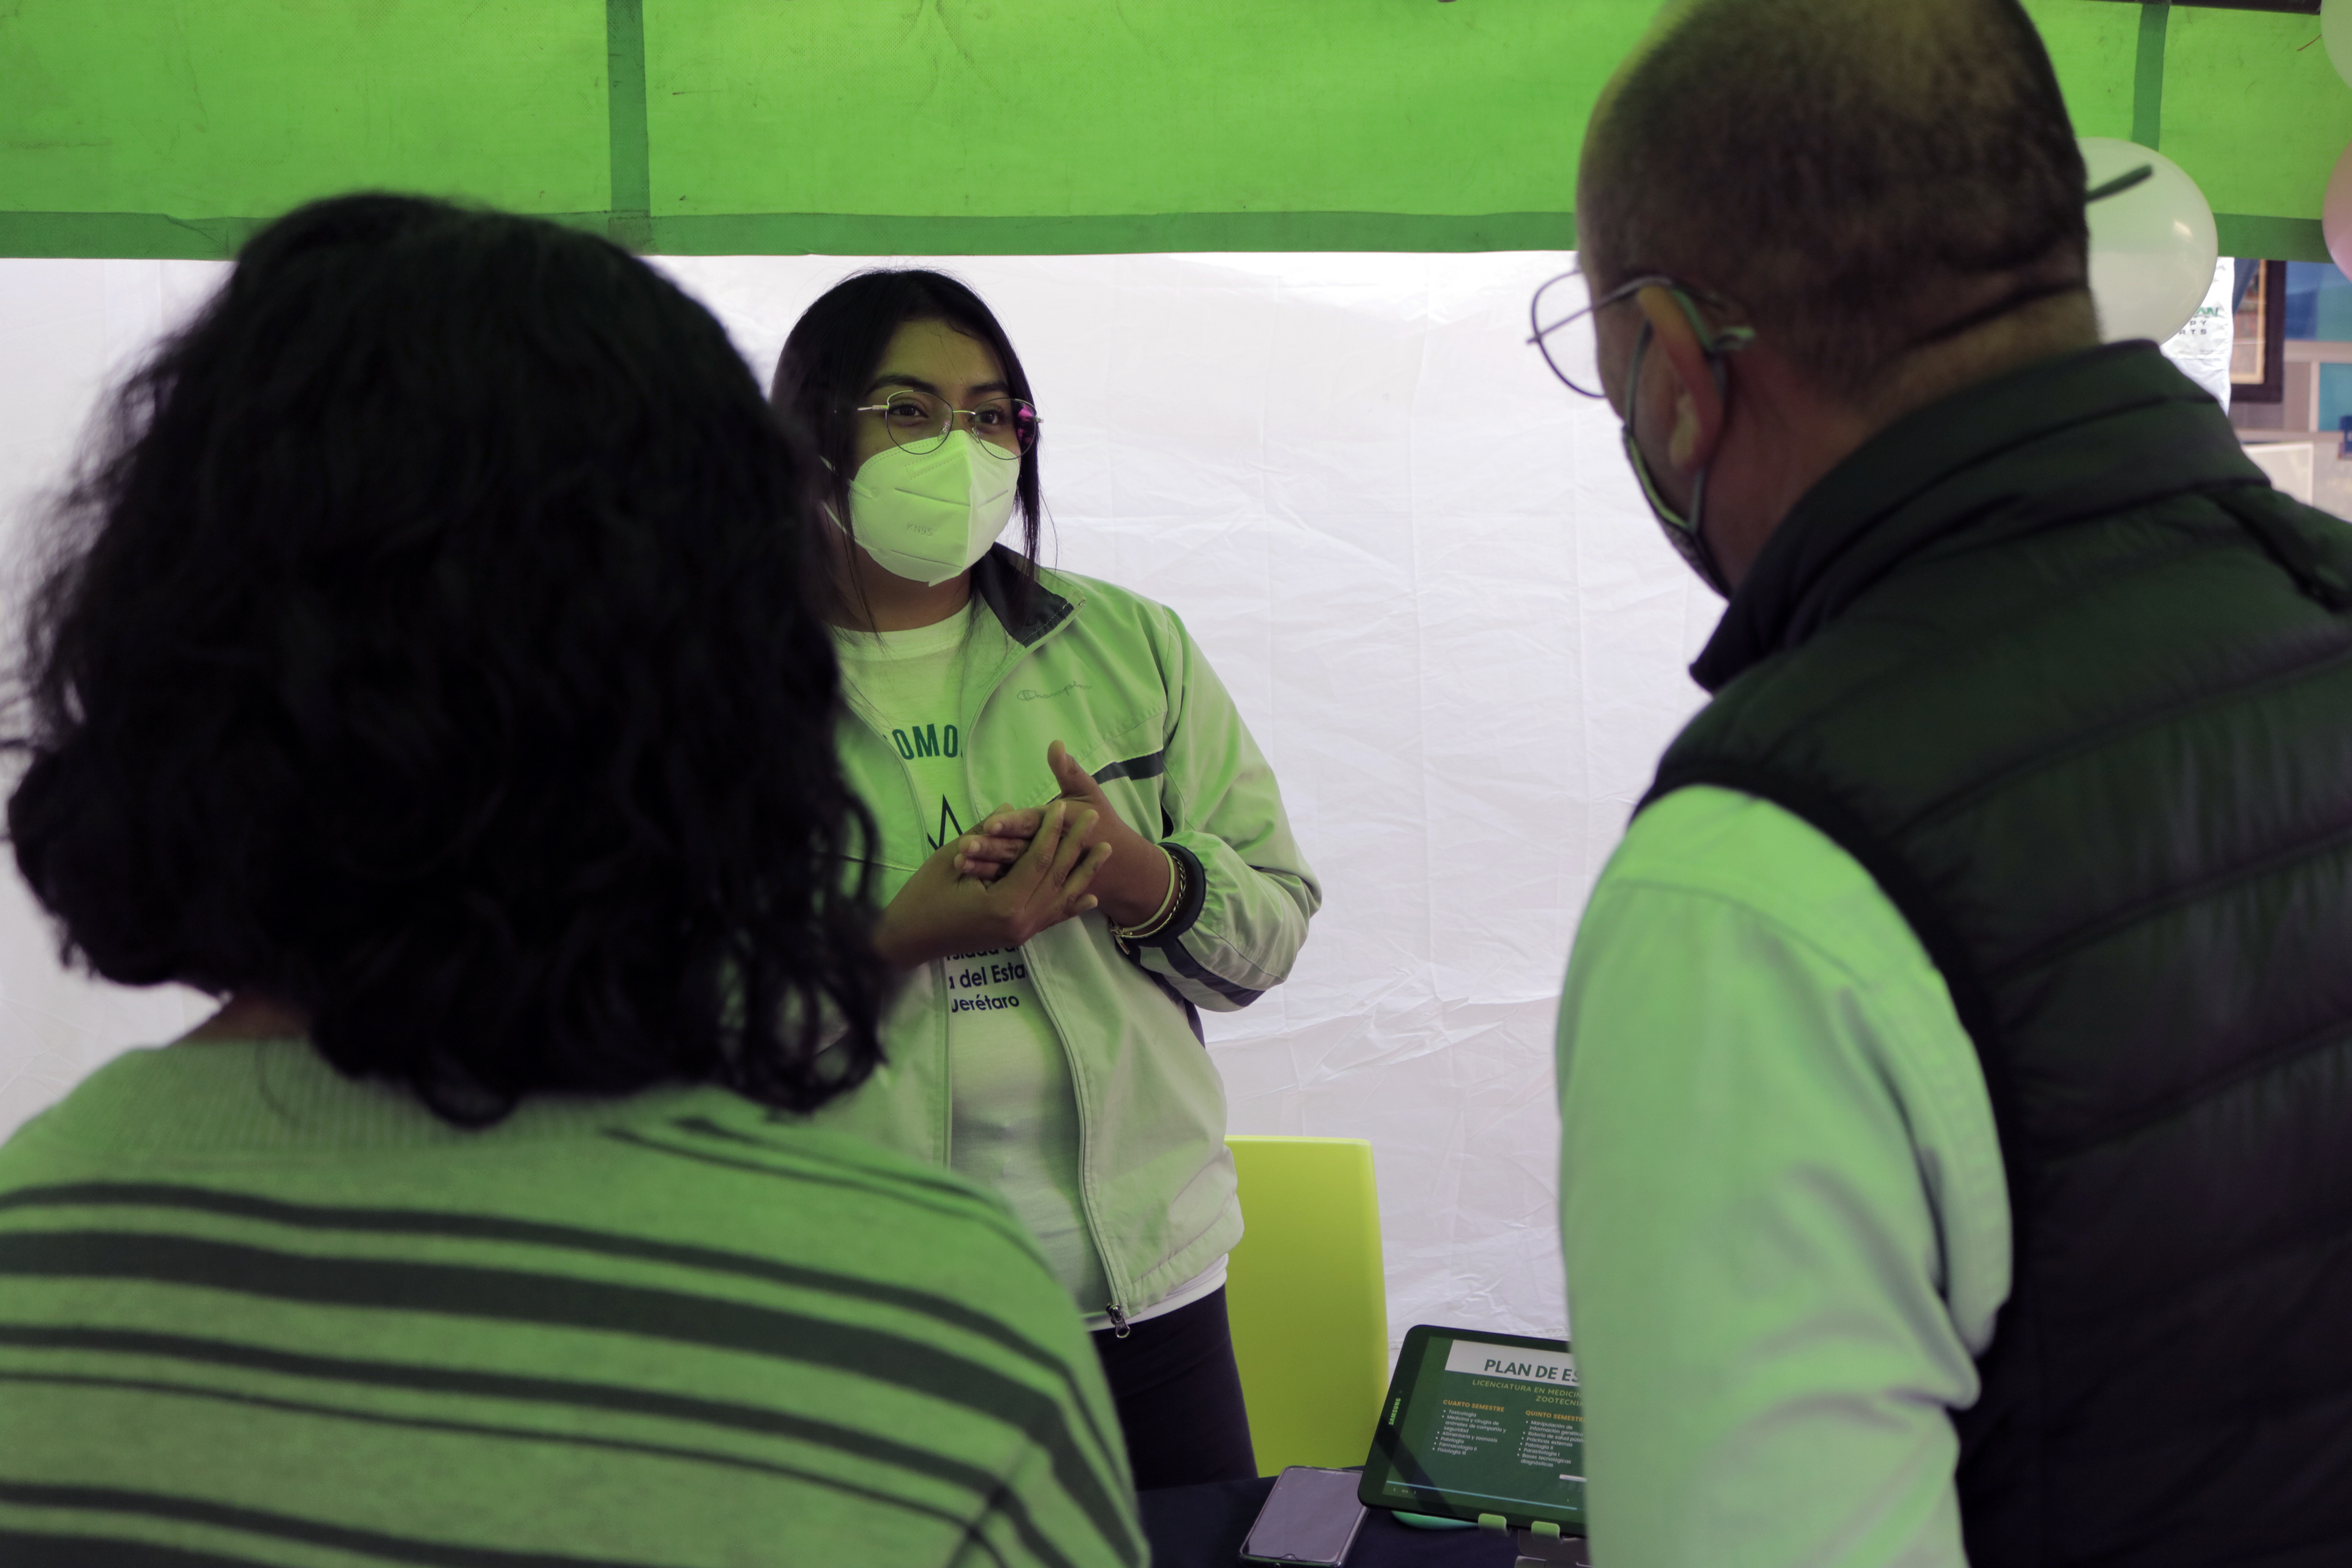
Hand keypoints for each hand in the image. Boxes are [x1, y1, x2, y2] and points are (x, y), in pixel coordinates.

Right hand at [875, 799, 1112, 968]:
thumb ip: (985, 836)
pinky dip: (1072, 906)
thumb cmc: (923, 896)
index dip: (1051, 831)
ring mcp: (1021, 933)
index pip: (1037, 862)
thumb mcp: (950, 858)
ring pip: (1060, 899)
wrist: (909, 939)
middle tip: (1094, 816)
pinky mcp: (1018, 936)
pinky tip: (1090, 896)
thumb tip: (1011, 810)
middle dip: (1076, 845)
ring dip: (1084, 873)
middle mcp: (1019, 922)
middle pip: (1056, 878)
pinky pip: (1051, 919)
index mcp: (1003, 905)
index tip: (1063, 805)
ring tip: (1105, 850)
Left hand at [957, 741, 1174, 926]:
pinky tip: (970, 880)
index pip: (1034, 825)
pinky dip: (995, 884)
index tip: (989, 824)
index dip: (1012, 824)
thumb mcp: (1088, 793)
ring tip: (959, 862)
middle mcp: (1055, 854)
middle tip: (963, 846)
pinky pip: (1018, 890)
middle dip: (991, 849)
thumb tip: (1055, 744)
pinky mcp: (1044, 890)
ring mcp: (1049, 876)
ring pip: (1015, 873)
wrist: (1124, 869)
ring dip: (987, 868)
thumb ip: (1068, 770)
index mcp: (1064, 826)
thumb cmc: (1102, 822)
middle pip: (1019, 851)